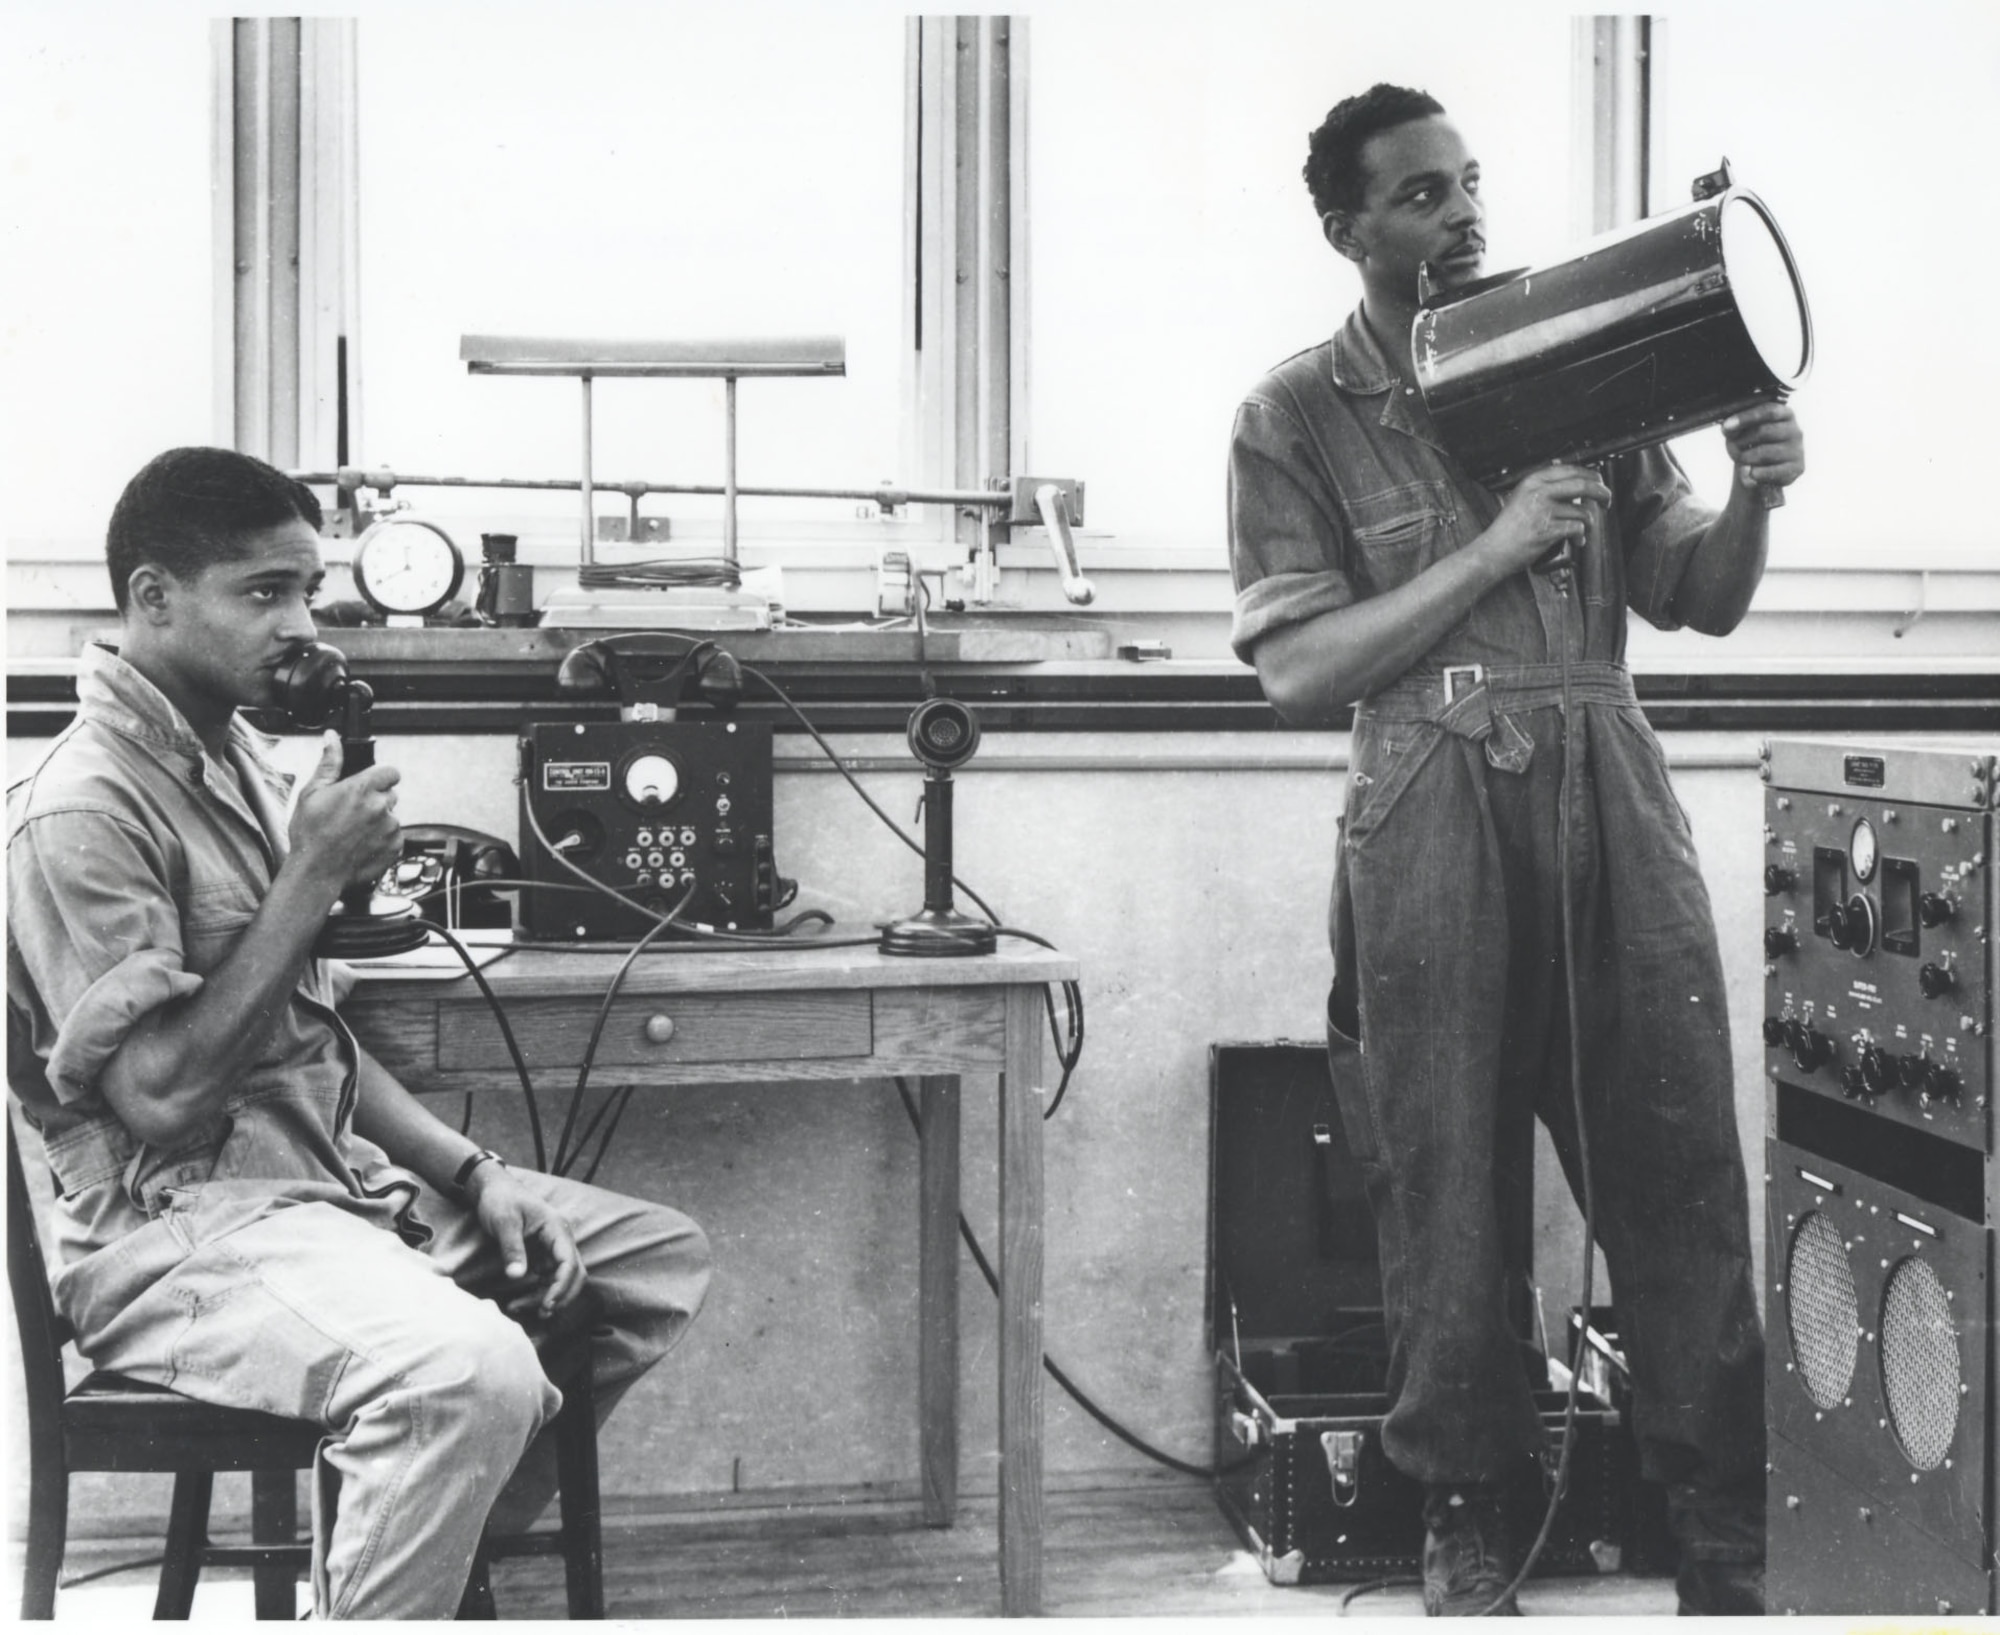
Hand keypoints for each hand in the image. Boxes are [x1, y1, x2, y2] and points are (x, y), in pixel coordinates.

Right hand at [288, 730, 402, 893]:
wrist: (316, 871)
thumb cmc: (310, 833)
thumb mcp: (312, 792)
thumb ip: (329, 763)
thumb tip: (332, 738)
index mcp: (362, 788)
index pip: (390, 772)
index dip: (379, 777)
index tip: (369, 785)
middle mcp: (380, 806)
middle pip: (390, 794)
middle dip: (376, 799)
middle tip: (353, 812)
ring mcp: (390, 828)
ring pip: (392, 816)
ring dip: (379, 820)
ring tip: (354, 831)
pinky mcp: (395, 847)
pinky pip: (395, 836)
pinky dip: (383, 839)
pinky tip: (362, 844)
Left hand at [470, 1164, 587, 1320]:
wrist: (493, 1189)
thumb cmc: (500, 1200)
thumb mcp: (503, 1222)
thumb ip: (512, 1248)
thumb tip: (517, 1277)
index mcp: (556, 1228)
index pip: (569, 1262)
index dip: (562, 1286)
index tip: (546, 1304)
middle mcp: (560, 1239)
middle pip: (574, 1273)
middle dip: (561, 1295)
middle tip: (540, 1313)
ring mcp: (553, 1247)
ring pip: (562, 1279)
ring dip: (550, 1296)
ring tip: (522, 1308)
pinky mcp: (543, 1255)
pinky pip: (549, 1278)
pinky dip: (540, 1291)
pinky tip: (522, 1301)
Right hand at [1483, 463, 1614, 573]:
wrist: (1492, 551)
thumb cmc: (1507, 529)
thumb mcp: (1521, 499)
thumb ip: (1544, 490)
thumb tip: (1575, 489)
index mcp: (1533, 481)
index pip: (1570, 470)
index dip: (1590, 475)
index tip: (1599, 482)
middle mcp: (1539, 493)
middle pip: (1583, 485)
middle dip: (1601, 493)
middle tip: (1607, 501)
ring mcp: (1543, 511)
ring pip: (1582, 512)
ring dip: (1590, 523)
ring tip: (1585, 531)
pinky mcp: (1548, 530)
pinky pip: (1577, 529)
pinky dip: (1581, 537)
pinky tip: (1577, 541)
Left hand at [1721, 401, 1804, 497]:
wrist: (1761, 471)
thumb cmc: (1750, 445)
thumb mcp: (1740, 433)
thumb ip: (1734, 427)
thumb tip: (1728, 428)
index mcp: (1785, 414)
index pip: (1768, 411)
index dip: (1746, 418)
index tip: (1726, 427)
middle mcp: (1795, 430)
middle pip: (1764, 431)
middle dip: (1741, 442)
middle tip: (1733, 448)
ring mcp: (1798, 450)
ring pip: (1764, 453)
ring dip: (1745, 458)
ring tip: (1742, 460)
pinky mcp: (1797, 468)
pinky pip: (1769, 471)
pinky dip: (1753, 473)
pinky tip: (1750, 472)